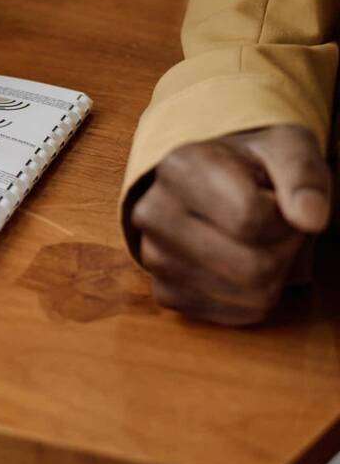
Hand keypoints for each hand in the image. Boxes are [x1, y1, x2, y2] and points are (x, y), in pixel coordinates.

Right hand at [130, 124, 331, 325]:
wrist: (207, 181)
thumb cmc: (250, 164)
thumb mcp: (284, 147)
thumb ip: (303, 174)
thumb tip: (312, 219)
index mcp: (178, 168)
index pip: (251, 219)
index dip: (283, 216)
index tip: (276, 198)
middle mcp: (152, 213)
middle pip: (254, 267)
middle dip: (283, 250)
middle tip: (274, 226)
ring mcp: (152, 256)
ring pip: (249, 296)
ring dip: (273, 274)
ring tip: (257, 242)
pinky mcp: (164, 292)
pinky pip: (234, 316)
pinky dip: (253, 296)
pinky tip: (240, 264)